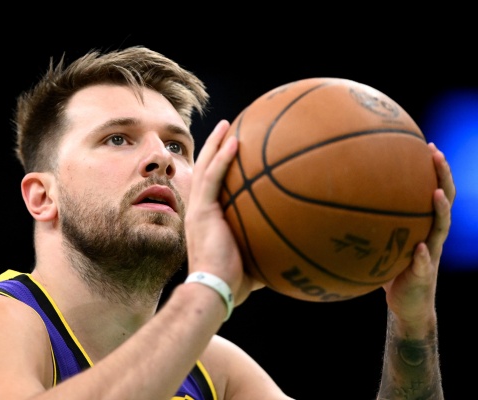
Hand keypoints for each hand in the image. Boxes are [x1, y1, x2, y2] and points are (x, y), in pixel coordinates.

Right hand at [185, 120, 261, 306]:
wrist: (215, 290)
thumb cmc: (235, 282)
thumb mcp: (256, 258)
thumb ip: (270, 246)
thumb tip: (297, 247)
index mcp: (208, 218)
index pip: (211, 185)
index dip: (218, 166)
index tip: (233, 151)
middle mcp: (199, 209)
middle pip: (205, 169)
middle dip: (214, 147)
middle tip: (228, 128)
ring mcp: (198, 209)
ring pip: (205, 168)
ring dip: (215, 144)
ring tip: (228, 125)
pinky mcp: (202, 211)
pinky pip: (213, 178)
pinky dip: (222, 158)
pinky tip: (235, 141)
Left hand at [382, 143, 455, 330]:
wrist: (407, 305)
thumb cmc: (390, 270)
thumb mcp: (379, 243)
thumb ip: (366, 226)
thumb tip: (334, 203)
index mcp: (423, 225)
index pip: (433, 191)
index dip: (434, 170)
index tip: (427, 146)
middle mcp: (431, 235)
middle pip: (444, 201)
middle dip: (442, 177)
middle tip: (436, 155)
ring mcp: (431, 254)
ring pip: (441, 228)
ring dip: (440, 210)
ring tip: (436, 194)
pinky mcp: (423, 275)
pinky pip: (424, 264)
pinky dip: (423, 255)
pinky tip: (421, 247)